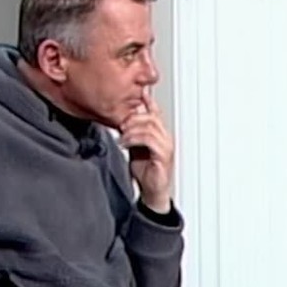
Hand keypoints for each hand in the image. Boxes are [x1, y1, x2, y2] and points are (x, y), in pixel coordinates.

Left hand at [120, 87, 174, 212]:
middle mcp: (165, 138)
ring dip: (132, 130)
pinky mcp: (163, 155)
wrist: (152, 192)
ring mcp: (166, 146)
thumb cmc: (146, 172)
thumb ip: (133, 134)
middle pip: (151, 117)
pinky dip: (135, 139)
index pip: (155, 113)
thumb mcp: (136, 148)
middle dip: (133, 118)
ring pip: (149, 127)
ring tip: (122, 136)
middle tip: (120, 125)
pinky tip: (126, 144)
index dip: (147, 102)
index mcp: (160, 134)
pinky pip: (149, 140)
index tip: (137, 94)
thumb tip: (123, 121)